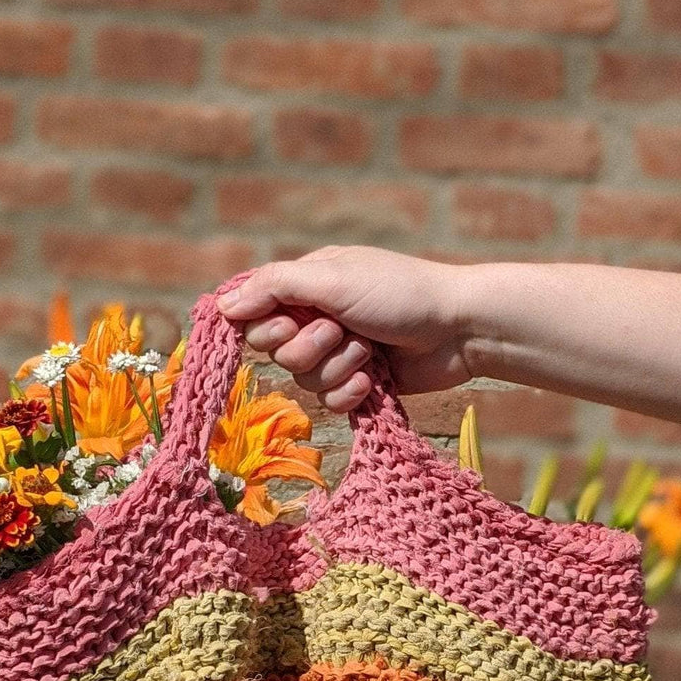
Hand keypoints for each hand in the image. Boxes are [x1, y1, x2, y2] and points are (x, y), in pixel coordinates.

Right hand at [216, 246, 471, 412]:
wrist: (458, 329)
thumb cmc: (399, 292)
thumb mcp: (333, 278)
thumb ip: (274, 287)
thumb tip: (222, 307)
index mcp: (306, 285)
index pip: (254, 313)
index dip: (265, 326)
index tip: (290, 320)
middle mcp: (316, 318)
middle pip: (276, 352)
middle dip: (309, 346)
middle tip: (340, 330)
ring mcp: (337, 353)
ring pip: (304, 380)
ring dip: (338, 367)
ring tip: (369, 351)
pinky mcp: (358, 384)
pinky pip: (330, 402)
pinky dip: (352, 392)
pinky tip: (375, 378)